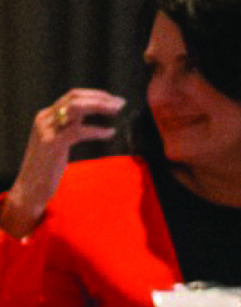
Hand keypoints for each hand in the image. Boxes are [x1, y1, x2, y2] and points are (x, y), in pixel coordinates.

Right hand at [1, 90, 124, 239]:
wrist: (30, 187)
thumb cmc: (47, 169)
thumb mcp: (57, 145)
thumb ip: (68, 132)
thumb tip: (89, 127)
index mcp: (46, 116)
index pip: (71, 96)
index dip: (94, 95)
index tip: (113, 99)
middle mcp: (45, 118)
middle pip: (74, 97)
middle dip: (99, 97)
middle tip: (120, 102)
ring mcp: (48, 129)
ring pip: (75, 108)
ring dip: (99, 107)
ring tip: (117, 111)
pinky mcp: (53, 143)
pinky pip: (78, 131)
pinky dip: (96, 130)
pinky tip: (110, 132)